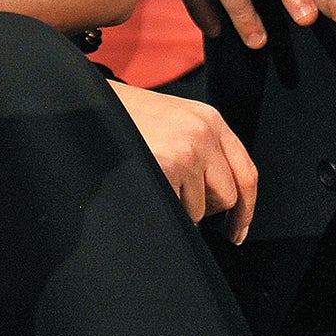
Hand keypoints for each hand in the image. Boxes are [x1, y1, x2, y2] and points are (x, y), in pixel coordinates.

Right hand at [111, 81, 255, 243]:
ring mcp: (187, 151)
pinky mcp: (167, 167)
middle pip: (228, 196)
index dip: (245, 209)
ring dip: (181, 208)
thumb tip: (223, 196)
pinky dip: (165, 208)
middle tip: (181, 200)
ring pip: (201, 209)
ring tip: (156, 180)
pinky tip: (148, 186)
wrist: (89, 105)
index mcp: (209, 119)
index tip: (237, 230)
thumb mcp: (175, 120)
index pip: (245, 172)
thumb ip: (203, 147)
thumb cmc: (127, 116)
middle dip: (207, 209)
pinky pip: (179, 211)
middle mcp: (203, 132)